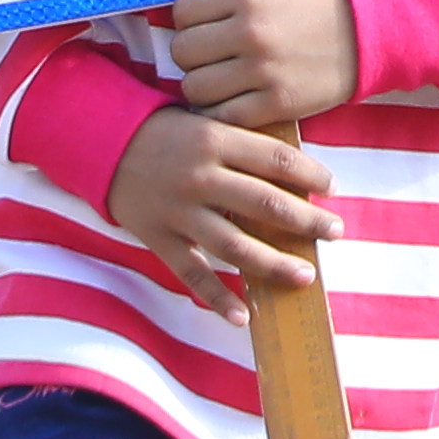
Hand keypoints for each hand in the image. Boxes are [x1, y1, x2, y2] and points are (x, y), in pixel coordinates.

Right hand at [108, 105, 337, 308]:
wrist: (102, 142)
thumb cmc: (166, 131)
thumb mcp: (205, 122)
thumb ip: (243, 145)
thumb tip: (296, 172)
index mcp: (215, 140)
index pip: (277, 160)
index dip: (311, 174)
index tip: (333, 188)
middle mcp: (200, 177)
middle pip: (265, 205)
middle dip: (307, 221)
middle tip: (336, 231)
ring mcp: (178, 211)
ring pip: (234, 246)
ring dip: (274, 264)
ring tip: (306, 275)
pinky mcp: (159, 238)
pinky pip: (192, 274)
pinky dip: (218, 298)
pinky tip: (243, 316)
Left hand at [166, 0, 359, 129]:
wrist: (367, 36)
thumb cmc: (313, 10)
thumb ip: (226, 2)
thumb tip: (178, 20)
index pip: (182, 11)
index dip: (190, 22)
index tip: (206, 29)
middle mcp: (250, 31)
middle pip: (182, 51)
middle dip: (194, 57)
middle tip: (215, 59)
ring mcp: (263, 70)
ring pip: (194, 87)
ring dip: (204, 87)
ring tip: (225, 82)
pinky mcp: (276, 104)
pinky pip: (223, 116)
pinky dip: (224, 113)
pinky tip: (237, 102)